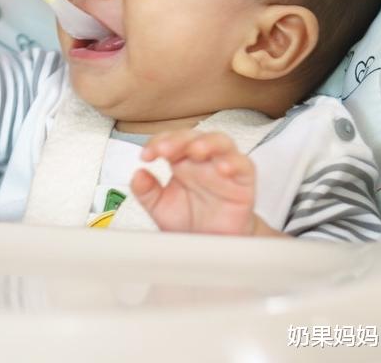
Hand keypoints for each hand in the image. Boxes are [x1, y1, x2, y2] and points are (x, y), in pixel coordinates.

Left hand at [131, 131, 262, 235]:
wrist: (213, 244)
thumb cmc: (189, 221)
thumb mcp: (160, 208)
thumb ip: (146, 192)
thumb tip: (137, 175)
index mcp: (180, 161)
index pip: (169, 141)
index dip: (156, 142)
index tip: (146, 155)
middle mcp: (202, 160)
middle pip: (192, 136)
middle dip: (177, 140)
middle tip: (163, 150)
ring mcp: (224, 167)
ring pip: (220, 142)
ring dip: (207, 143)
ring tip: (195, 150)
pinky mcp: (243, 181)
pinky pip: (244, 165)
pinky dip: (234, 162)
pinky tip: (223, 167)